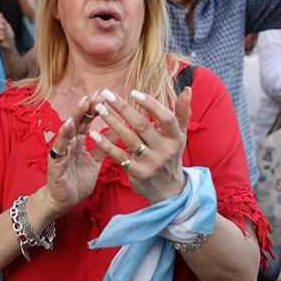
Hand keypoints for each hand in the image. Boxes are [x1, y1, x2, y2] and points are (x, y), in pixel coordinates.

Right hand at [0, 13, 14, 49]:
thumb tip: (0, 14)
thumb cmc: (9, 36)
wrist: (10, 44)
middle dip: (1, 26)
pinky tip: (3, 39)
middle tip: (4, 29)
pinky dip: (1, 37)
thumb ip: (3, 21)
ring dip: (2, 33)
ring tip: (4, 35)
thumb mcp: (8, 27)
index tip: (2, 21)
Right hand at [38, 96, 104, 218]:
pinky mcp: (55, 160)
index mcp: (79, 142)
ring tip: (84, 102)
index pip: (87, 121)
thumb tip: (117, 131)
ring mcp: (61, 149)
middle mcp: (69, 142)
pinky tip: (69, 125)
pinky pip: (60, 146)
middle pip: (78, 120)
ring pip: (68, 128)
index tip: (105, 96)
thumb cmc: (77, 181)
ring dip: (76, 115)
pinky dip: (64, 134)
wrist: (63, 201)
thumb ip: (103, 147)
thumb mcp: (95, 162)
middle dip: (87, 106)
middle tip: (97, 94)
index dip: (95, 109)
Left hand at [90, 86, 191, 203]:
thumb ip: (182, 113)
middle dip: (123, 108)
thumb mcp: (180, 136)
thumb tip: (187, 89)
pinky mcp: (137, 173)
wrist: (168, 190)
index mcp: (176, 138)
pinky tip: (93, 134)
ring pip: (128, 139)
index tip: (133, 92)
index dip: (151, 105)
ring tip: (99, 108)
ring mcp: (150, 163)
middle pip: (142, 126)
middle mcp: (164, 150)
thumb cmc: (171, 155)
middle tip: (107, 94)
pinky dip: (106, 144)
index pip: (166, 118)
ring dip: (112, 122)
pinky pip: (119, 156)